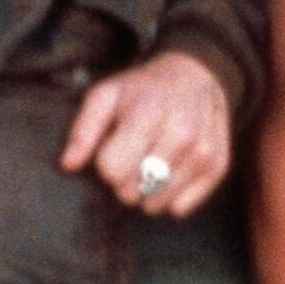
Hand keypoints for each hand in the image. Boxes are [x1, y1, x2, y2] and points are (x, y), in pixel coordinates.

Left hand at [62, 49, 232, 218]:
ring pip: (157, 203)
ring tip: (148, 164)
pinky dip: (169, 198)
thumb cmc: (143, 90)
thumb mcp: (105, 96)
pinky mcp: (217, 167)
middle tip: (131, 157)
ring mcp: (202, 152)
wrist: (196, 76)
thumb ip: (83, 130)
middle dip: (124, 180)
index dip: (105, 164)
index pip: (111, 170)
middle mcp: (180, 135)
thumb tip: (68, 165)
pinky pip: (181, 207)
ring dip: (146, 192)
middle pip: (132, 191)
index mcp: (148, 115)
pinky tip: (168, 174)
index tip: (113, 149)